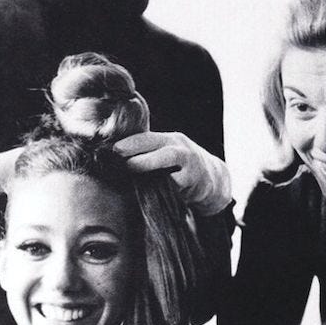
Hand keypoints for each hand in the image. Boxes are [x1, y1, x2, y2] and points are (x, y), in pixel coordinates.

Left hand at [113, 132, 231, 215]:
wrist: (213, 180)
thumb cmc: (181, 167)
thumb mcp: (169, 154)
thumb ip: (149, 153)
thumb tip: (116, 158)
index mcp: (171, 140)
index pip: (148, 137)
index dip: (130, 141)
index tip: (113, 147)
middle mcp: (181, 148)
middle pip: (158, 144)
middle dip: (137, 147)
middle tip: (117, 155)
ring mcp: (190, 164)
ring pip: (169, 157)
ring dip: (149, 162)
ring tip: (131, 167)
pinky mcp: (195, 182)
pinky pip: (177, 182)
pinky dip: (162, 184)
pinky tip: (149, 187)